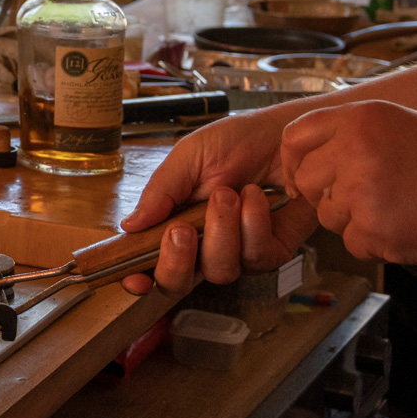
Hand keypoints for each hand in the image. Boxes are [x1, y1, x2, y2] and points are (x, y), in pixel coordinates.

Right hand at [119, 108, 319, 295]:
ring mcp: (237, 253)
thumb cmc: (237, 141)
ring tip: (228, 194)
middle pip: (177, 283)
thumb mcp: (189, 156)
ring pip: (219, 271)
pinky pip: (256, 257)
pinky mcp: (272, 253)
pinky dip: (253, 224)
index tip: (134, 278)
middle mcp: (202, 245)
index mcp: (172, 222)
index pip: (147, 261)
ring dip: (221, 230)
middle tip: (181, 230)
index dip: (136, 277)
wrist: (287, 134)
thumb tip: (129, 226)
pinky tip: (255, 197)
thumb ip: (160, 192)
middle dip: (176, 262)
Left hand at [281, 100, 416, 269]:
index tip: (297, 175)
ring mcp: (362, 190)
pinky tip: (406, 228)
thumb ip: (353, 135)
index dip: (292, 161)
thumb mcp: (402, 128)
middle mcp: (356, 149)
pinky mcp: (373, 229)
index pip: (295, 136)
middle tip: (363, 198)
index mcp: (362, 118)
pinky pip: (352, 242)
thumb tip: (307, 153)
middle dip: (326, 194)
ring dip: (354, 219)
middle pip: (305, 179)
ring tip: (397, 208)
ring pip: (327, 214)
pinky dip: (376, 244)